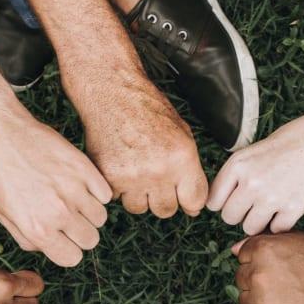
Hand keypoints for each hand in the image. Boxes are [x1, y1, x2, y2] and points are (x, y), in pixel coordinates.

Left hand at [0, 115, 111, 267]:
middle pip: (91, 240)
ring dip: (89, 211)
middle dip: (81, 232)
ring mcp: (74, 189)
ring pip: (101, 218)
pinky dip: (96, 191)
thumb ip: (29, 238)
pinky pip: (105, 193)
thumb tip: (51, 248)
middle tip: (68, 217)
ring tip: (72, 197)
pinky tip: (79, 183)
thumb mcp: (4, 215)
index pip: (72, 258)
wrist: (0, 135)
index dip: (68, 249)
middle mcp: (59, 213)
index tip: (63, 238)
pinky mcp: (84, 167)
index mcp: (38, 230)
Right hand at [67, 65, 208, 218]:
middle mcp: (159, 171)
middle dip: (163, 199)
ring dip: (139, 196)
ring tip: (136, 172)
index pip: (194, 201)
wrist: (112, 93)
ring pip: (139, 208)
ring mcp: (132, 177)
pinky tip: (120, 166)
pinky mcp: (108, 178)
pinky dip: (118, 188)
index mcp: (182, 158)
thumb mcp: (182, 134)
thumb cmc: (148, 110)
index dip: (190, 202)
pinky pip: (116, 198)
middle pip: (166, 211)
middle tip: (156, 181)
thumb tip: (195, 205)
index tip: (184, 198)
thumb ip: (191, 170)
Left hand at [207, 113, 303, 234]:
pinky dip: (280, 223)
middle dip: (240, 214)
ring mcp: (272, 197)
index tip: (233, 200)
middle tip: (254, 204)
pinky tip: (287, 207)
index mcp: (238, 165)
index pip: (214, 201)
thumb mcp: (251, 152)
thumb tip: (221, 204)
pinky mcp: (294, 208)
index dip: (223, 203)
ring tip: (271, 206)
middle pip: (229, 218)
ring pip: (250, 228)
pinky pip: (276, 230)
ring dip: (259, 221)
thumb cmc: (287, 144)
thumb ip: (234, 176)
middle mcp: (252, 182)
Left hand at [234, 233, 303, 303]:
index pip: (244, 253)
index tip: (282, 268)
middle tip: (290, 286)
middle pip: (242, 276)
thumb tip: (235, 249)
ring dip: (260, 300)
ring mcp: (258, 301)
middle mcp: (257, 273)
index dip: (263, 260)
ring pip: (245, 299)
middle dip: (260, 280)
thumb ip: (268, 241)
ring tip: (291, 301)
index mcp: (264, 249)